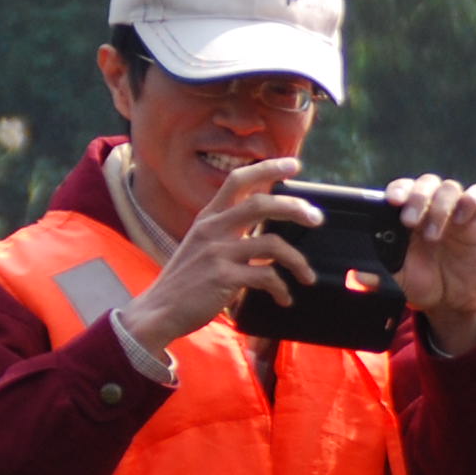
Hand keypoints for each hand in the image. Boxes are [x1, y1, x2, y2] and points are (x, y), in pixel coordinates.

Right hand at [121, 155, 318, 353]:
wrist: (159, 310)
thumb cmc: (185, 281)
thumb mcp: (200, 246)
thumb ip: (227, 233)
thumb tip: (263, 231)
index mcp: (207, 218)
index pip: (238, 180)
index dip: (267, 168)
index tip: (293, 164)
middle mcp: (212, 230)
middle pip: (261, 204)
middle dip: (295, 207)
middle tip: (316, 218)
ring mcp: (218, 253)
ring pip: (272, 244)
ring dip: (298, 261)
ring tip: (307, 276)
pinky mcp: (224, 278)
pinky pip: (266, 277)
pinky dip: (282, 289)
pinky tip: (284, 298)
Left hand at [386, 172, 475, 357]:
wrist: (452, 300)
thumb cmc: (423, 284)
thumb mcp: (398, 283)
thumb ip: (378, 278)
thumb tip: (357, 276)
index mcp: (408, 216)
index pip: (402, 189)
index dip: (398, 190)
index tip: (393, 201)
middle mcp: (430, 207)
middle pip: (425, 183)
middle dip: (417, 198)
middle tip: (409, 222)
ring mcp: (454, 210)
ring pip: (449, 187)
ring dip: (440, 207)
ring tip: (433, 236)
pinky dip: (470, 200)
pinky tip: (461, 220)